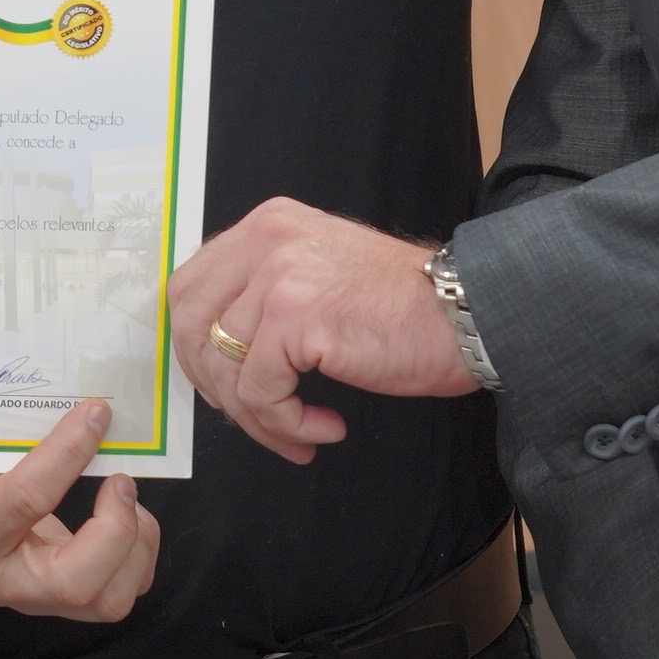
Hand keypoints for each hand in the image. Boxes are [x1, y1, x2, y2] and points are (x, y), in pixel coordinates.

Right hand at [0, 399, 158, 620]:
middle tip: (119, 479)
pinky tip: (120, 516)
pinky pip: (115, 592)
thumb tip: (74, 399)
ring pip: (107, 601)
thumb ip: (7, 434)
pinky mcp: (55, 596)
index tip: (95, 412)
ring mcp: (31, 596)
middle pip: (78, 584)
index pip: (25, 501)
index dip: (68, 453)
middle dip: (116, 530)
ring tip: (123, 498)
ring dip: (133, 548)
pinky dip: (135, 554)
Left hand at [168, 197, 473, 461]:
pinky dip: (285, 423)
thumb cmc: (406, 307)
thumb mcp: (321, 275)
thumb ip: (267, 293)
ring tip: (299, 432)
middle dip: (213, 384)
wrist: (469, 312)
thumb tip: (218, 352)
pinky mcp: (295, 317)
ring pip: (226, 367)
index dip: (196, 345)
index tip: (225, 384)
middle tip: (254, 416)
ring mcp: (278, 275)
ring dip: (259, 417)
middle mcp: (266, 240)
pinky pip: (260, 392)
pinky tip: (325, 427)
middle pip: (190, 324)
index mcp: (268, 225)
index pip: (190, 287)